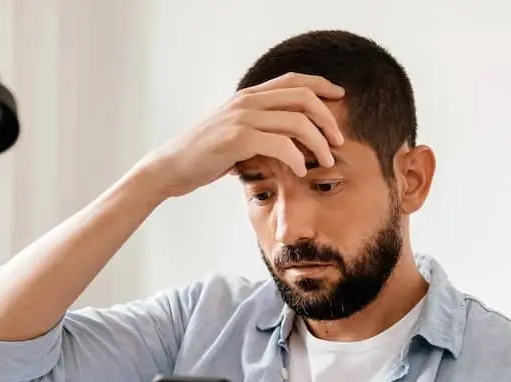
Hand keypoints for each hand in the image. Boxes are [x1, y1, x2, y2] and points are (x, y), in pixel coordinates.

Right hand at [139, 72, 346, 199]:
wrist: (170, 167)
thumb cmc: (202, 156)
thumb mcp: (233, 135)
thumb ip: (258, 130)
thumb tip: (286, 142)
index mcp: (248, 97)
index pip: (294, 81)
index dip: (322, 86)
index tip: (340, 99)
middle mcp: (247, 102)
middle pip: (303, 98)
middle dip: (328, 119)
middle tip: (338, 142)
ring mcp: (242, 118)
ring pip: (297, 121)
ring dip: (318, 143)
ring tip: (325, 161)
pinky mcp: (237, 139)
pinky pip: (280, 144)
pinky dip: (296, 158)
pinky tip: (299, 171)